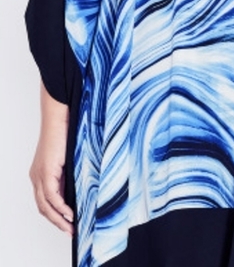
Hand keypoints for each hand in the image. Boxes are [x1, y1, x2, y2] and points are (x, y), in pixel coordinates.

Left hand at [29, 83, 73, 234]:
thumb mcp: (71, 155)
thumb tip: (84, 182)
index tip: (69, 223)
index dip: (55, 214)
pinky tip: (70, 214)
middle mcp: (37, 176)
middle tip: (70, 231)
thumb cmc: (67, 130)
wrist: (59, 116)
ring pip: (45, 205)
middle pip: (43, 207)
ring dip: (58, 219)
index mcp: (41, 172)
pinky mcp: (46, 171)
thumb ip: (73, 169)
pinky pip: (51, 196)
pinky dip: (60, 207)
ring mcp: (39, 175)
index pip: (45, 200)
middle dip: (57, 222)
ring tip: (71, 227)